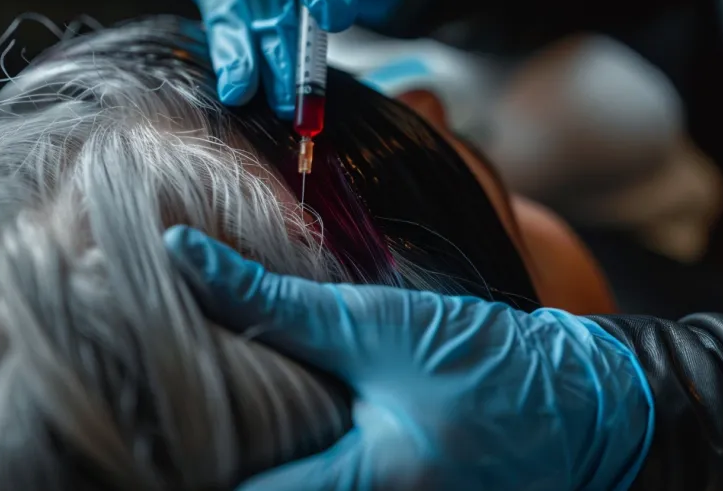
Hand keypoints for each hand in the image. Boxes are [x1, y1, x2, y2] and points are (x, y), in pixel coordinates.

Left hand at [164, 226, 654, 490]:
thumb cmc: (479, 360)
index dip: (184, 455)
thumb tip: (179, 255)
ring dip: (250, 461)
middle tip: (162, 415)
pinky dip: (290, 467)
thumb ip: (269, 301)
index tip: (144, 419)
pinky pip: (322, 489)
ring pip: (289, 489)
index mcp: (360, 490)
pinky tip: (267, 436)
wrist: (579, 402)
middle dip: (209, 457)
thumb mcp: (370, 325)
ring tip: (210, 417)